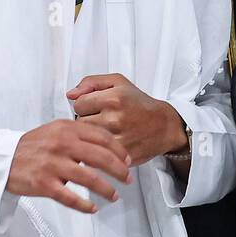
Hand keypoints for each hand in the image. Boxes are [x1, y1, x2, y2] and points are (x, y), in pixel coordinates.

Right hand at [6, 119, 131, 213]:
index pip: (102, 137)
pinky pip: (70, 197)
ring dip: (106, 189)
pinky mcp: (43, 184)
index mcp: (67, 129)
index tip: (128, 160)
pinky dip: (84, 205)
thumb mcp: (55, 130)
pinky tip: (93, 208)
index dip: (119, 150)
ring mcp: (52, 164)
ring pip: (89, 178)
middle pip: (101, 157)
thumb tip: (107, 145)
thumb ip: (79, 134)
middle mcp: (62, 144)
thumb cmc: (32, 147)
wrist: (1, 159)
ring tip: (115, 195)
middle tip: (128, 179)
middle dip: (119, 170)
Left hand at [68, 73, 186, 165]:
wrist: (164, 126)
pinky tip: (110, 142)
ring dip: (92, 136)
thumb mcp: (118, 82)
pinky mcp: (120, 154)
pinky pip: (96, 153)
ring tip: (107, 130)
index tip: (95, 108)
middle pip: (80, 122)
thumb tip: (70, 94)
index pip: (78, 103)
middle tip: (102, 120)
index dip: (85, 106)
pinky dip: (100, 149)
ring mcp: (118, 138)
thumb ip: (91, 82)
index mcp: (113, 98)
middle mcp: (115, 118)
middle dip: (88, 121)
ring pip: (87, 138)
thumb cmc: (140, 104)